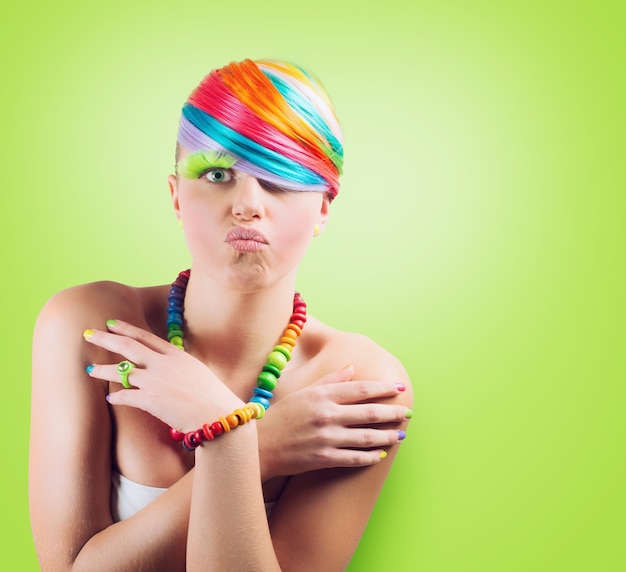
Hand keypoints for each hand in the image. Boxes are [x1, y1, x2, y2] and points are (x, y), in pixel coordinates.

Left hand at [83, 320, 242, 430]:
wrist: (217, 414)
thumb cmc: (212, 396)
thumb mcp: (197, 371)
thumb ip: (179, 365)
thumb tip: (167, 365)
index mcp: (176, 355)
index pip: (146, 336)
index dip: (126, 329)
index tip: (112, 323)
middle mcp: (163, 364)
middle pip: (128, 346)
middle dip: (106, 339)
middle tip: (89, 334)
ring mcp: (155, 381)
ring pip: (121, 371)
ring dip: (102, 369)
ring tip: (89, 369)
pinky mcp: (150, 401)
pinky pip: (126, 396)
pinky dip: (116, 396)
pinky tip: (110, 398)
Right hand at [258, 365, 410, 480]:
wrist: (259, 444)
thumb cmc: (281, 415)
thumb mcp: (304, 391)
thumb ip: (330, 380)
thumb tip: (352, 368)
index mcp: (322, 394)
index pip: (360, 389)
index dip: (383, 388)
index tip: (399, 388)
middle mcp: (326, 414)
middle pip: (368, 412)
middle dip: (392, 412)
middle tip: (408, 413)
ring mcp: (326, 437)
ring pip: (365, 437)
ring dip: (387, 436)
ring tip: (401, 435)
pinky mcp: (323, 458)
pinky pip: (353, 458)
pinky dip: (369, 457)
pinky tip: (380, 455)